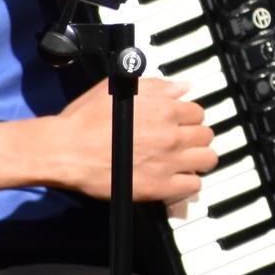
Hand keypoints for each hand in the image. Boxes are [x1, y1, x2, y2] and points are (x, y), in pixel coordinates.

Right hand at [36, 78, 214, 201]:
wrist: (67, 151)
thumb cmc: (86, 118)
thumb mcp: (122, 90)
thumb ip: (157, 87)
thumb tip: (182, 87)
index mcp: (164, 109)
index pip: (197, 111)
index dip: (188, 116)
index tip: (179, 122)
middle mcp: (172, 136)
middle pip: (206, 135)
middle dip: (195, 135)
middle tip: (182, 140)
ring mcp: (168, 163)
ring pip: (208, 159)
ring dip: (199, 157)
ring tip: (185, 158)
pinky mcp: (160, 187)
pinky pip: (194, 185)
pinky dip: (189, 180)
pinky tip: (176, 176)